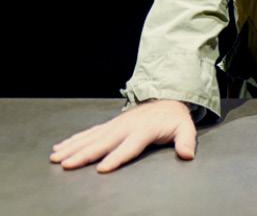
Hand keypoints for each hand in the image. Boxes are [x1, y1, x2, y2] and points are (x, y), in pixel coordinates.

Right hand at [50, 100, 195, 173]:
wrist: (167, 98)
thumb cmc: (174, 118)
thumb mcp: (186, 128)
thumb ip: (186, 141)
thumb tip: (188, 155)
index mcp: (144, 130)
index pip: (129, 146)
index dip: (116, 157)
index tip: (102, 168)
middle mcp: (126, 127)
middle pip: (104, 142)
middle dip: (85, 154)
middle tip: (67, 164)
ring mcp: (116, 124)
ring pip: (91, 137)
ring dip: (73, 147)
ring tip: (56, 157)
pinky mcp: (110, 124)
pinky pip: (89, 132)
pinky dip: (74, 139)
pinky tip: (60, 147)